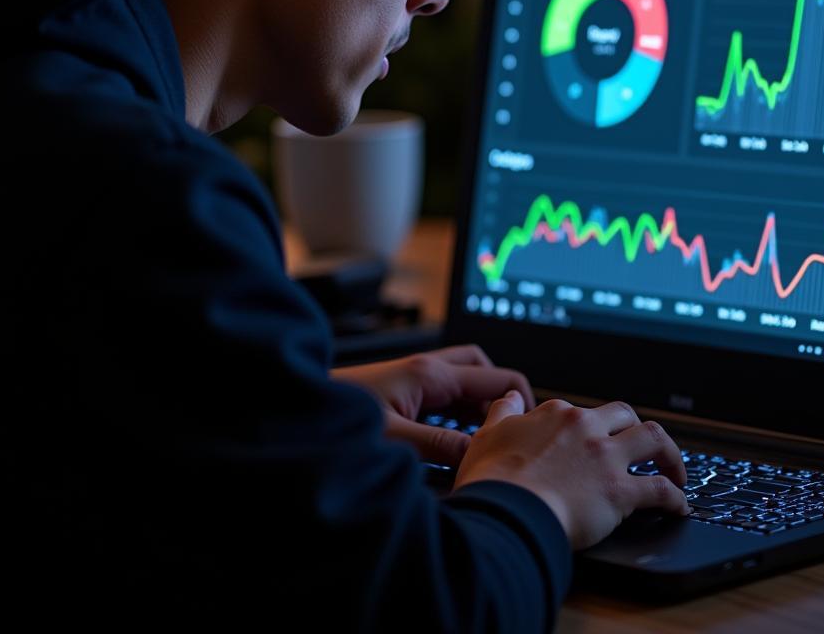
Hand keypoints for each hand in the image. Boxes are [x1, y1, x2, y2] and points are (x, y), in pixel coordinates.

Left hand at [330, 344, 534, 466]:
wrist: (295, 411)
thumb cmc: (335, 419)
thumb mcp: (393, 439)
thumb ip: (440, 447)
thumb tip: (482, 454)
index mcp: (431, 373)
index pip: (497, 377)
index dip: (520, 402)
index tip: (528, 430)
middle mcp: (426, 370)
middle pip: (483, 369)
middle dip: (500, 396)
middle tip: (507, 429)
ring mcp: (413, 380)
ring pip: (463, 384)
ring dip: (476, 408)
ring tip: (482, 443)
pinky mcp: (401, 394)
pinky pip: (443, 398)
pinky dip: (455, 417)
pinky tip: (451, 446)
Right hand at [453, 393, 688, 550]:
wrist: (506, 512)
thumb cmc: (492, 480)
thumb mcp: (487, 435)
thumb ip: (503, 413)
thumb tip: (509, 397)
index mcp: (555, 415)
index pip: (579, 412)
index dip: (587, 428)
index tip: (589, 443)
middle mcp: (585, 427)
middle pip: (624, 415)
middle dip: (635, 429)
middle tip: (641, 450)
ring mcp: (605, 457)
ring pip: (654, 439)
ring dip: (670, 454)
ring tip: (675, 471)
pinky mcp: (619, 491)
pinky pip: (660, 490)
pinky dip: (676, 497)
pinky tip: (680, 507)